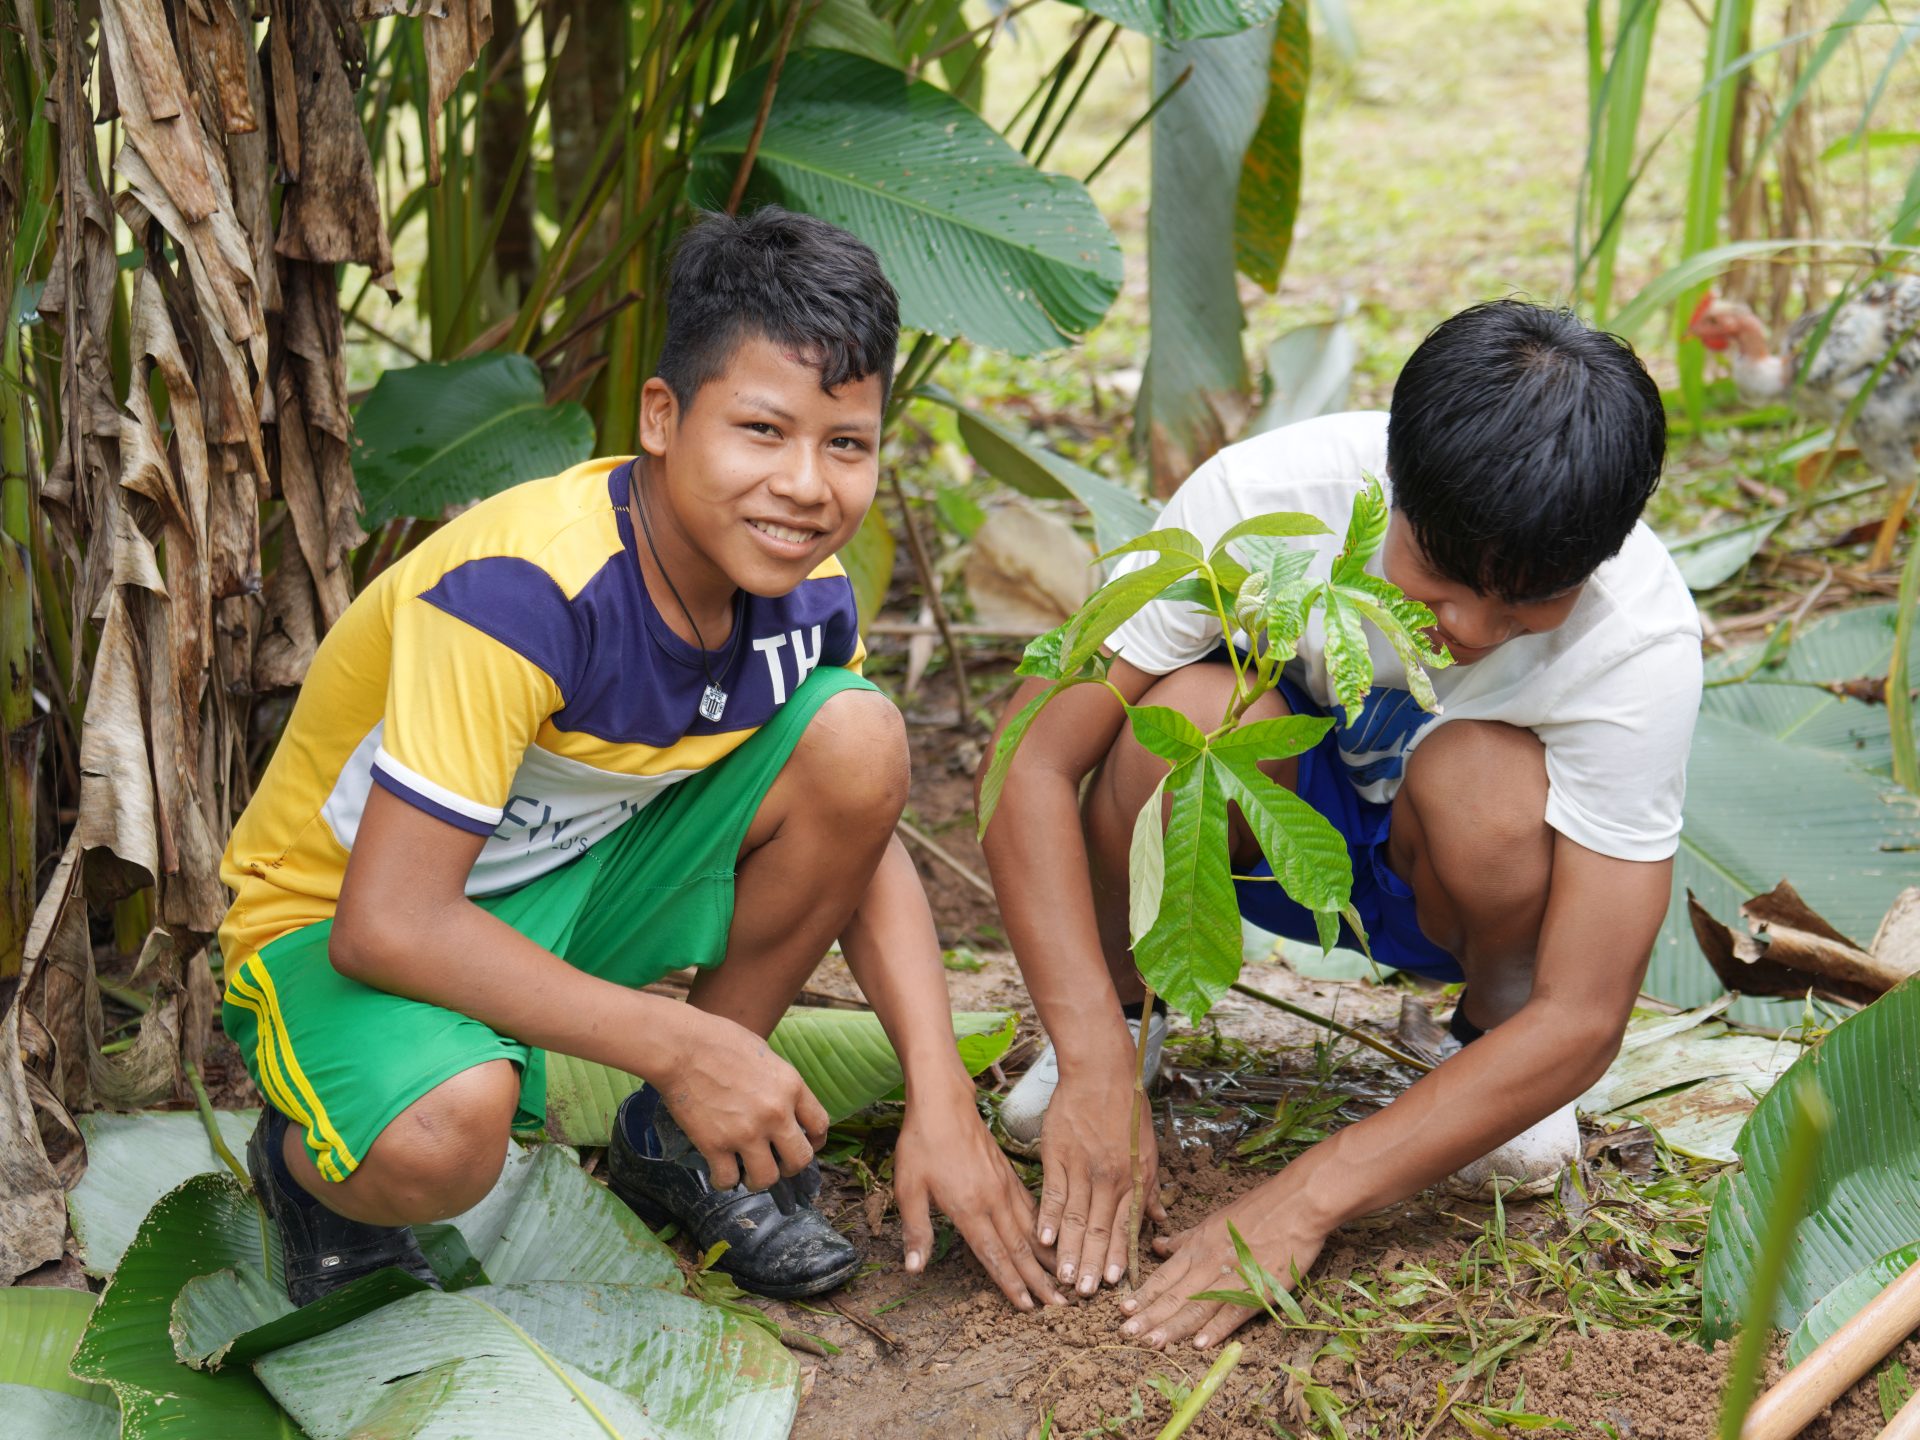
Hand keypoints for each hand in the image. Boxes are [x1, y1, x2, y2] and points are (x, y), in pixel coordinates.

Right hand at [651, 1008, 828, 1191]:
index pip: (820, 1125)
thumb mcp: (764, 1054)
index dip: (815, 1141)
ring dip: (758, 1179)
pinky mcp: (715, 1145)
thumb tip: (780, 1101)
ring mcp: (746, 1132)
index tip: (806, 1145)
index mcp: (791, 1086)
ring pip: (767, 1178)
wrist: (681, 1047)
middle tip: (775, 1163)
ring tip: (747, 1173)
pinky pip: (727, 1180)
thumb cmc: (719, 1040)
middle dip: (790, 1167)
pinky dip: (724, 1181)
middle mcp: (775, 1113)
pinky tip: (719, 1172)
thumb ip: (777, 1083)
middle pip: (800, 1160)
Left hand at [894, 1078, 1064, 1311]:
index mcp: (970, 1207)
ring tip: (1066, 1279)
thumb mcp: (908, 1187)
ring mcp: (1005, 1186)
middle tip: (1061, 1306)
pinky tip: (1052, 1240)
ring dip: (1048, 1258)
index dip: (1011, 1284)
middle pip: (1021, 1248)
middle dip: (1040, 1280)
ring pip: (1032, 1229)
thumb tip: (914, 1269)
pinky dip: (1045, 1229)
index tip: (1029, 1308)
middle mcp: (994, 1200)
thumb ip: (916, 1229)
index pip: (995, 1254)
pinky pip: (1031, 1208)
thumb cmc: (921, 1144)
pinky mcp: (1008, 1175)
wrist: (943, 1102)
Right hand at [1036, 1066, 1167, 1296]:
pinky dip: (1047, 1218)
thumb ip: (1150, 1188)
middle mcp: (1110, 1178)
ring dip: (1068, 1251)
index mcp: (1134, 1178)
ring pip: (1075, 1217)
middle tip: (1083, 1294)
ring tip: (1062, 1278)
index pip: (1125, 1226)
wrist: (1101, 1071)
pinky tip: (1042, 1239)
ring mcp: (1082, 1167)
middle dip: (1091, 1265)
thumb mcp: (1149, 1148)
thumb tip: (1160, 1221)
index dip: (1118, 1256)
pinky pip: (1052, 1192)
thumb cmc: (1127, 1108)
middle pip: (1098, 1229)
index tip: (1111, 1283)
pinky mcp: (1058, 1155)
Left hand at [1117, 1180, 1326, 1349]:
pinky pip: (1234, 1312)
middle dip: (1149, 1317)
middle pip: (1174, 1295)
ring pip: (1197, 1306)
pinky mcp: (1259, 1290)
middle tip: (1126, 1334)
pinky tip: (1200, 1344)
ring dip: (1174, 1327)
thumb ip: (1184, 1239)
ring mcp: (1233, 1277)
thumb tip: (1157, 1246)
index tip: (1122, 1312)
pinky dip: (1217, 1329)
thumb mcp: (1212, 1220)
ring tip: (1152, 1344)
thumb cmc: (1256, 1210)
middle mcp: (1209, 1263)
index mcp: (1197, 1247)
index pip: (1163, 1277)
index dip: (1143, 1296)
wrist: (1296, 1205)